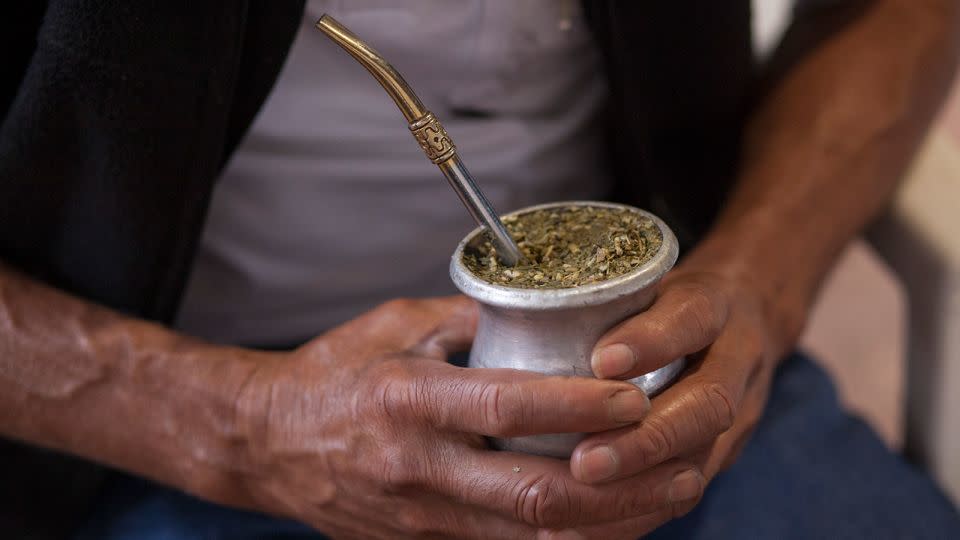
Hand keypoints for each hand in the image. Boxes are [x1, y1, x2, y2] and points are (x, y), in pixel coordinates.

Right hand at [220, 297, 702, 538]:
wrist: (265, 443)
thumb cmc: (332, 373)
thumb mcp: (393, 324)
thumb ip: (467, 319)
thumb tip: (537, 310)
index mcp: (409, 401)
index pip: (506, 407)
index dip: (578, 407)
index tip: (635, 396)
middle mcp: (419, 468)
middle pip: (534, 493)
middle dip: (620, 484)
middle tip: (681, 460)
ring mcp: (423, 517)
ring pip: (533, 534)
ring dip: (612, 521)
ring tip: (672, 495)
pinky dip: (571, 537)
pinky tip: (618, 520)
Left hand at [564, 256, 799, 537]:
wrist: (742, 320)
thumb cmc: (666, 299)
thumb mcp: (644, 278)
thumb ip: (584, 294)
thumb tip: (479, 309)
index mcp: (711, 305)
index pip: (691, 317)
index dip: (651, 341)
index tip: (602, 360)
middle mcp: (733, 360)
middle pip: (708, 404)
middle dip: (646, 438)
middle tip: (586, 460)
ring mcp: (735, 414)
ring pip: (702, 456)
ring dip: (642, 482)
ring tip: (584, 490)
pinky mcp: (719, 454)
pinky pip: (686, 491)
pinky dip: (640, 511)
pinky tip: (592, 520)